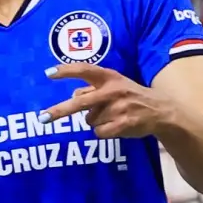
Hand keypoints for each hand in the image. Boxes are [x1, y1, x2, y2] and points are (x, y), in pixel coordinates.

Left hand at [40, 64, 172, 138]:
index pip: (85, 70)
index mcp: (110, 77)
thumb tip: (73, 96)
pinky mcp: (123, 124)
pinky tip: (115, 126)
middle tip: (42, 118)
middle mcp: (113, 91)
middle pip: (80, 103)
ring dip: (95, 121)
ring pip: (89, 121)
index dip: (67, 71)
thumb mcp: (114, 85)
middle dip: (59, 111)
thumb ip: (93, 88)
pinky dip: (103, 132)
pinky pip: (99, 132)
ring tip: (111, 117)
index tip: (48, 73)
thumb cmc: (131, 96)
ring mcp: (119, 108)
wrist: (160, 111)